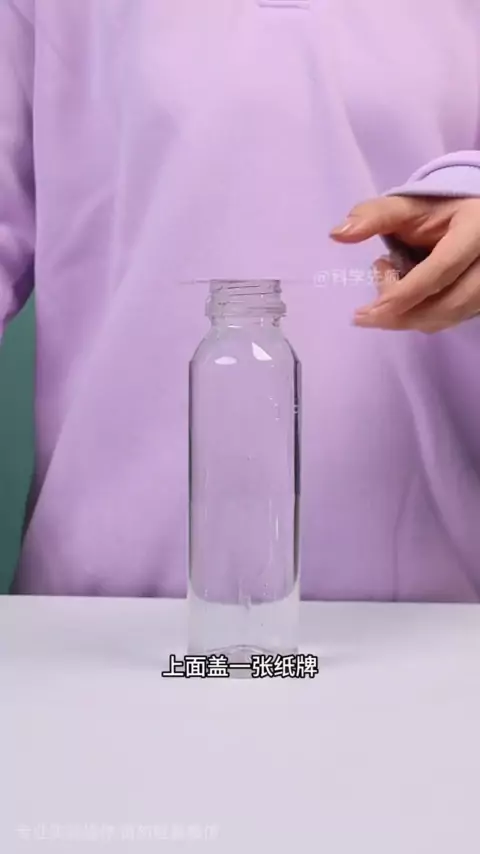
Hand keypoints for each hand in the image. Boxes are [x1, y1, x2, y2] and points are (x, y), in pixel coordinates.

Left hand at [330, 196, 479, 332]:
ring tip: (385, 289)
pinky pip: (451, 320)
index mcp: (475, 229)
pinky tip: (400, 303)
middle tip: (364, 312)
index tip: (370, 308)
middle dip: (401, 314)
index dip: (405, 292)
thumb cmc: (436, 212)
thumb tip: (337, 233)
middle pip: (448, 303)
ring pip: (450, 317)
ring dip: (408, 317)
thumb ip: (374, 216)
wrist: (470, 219)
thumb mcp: (408, 206)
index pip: (442, 268)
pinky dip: (420, 318)